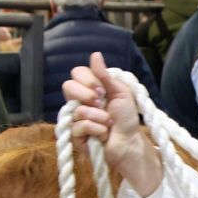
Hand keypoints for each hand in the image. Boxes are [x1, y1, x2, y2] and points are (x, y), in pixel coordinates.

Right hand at [64, 52, 160, 195]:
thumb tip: (95, 54)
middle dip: (87, 94)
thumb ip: (105, 76)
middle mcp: (79, 102)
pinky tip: (103, 134)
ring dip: (98, 116)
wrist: (130, 142)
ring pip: (77, 109)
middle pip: (67, 87)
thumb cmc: (127, 118)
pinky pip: (79, 126)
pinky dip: (96, 129)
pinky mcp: (75, 136)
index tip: (102, 90)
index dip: (88, 79)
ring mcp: (76, 119)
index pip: (76, 73)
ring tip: (109, 123)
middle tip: (101, 102)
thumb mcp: (121, 93)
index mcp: (90, 89)